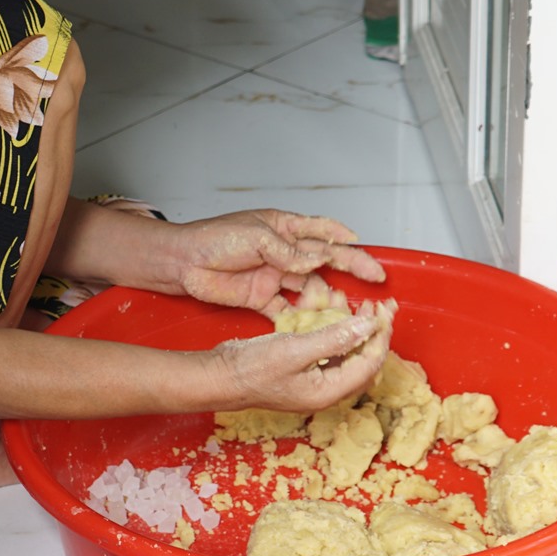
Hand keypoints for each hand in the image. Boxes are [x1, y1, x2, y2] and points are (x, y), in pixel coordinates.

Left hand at [170, 211, 385, 316]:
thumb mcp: (256, 237)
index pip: (324, 233)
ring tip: (345, 309)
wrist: (182, 262)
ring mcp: (274, 275)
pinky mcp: (261, 297)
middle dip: (349, 270)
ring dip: (327, 297)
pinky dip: (301, 318)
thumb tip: (316, 261)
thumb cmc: (214, 238)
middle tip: (374, 281)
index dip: (348, 242)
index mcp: (284, 228)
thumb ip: (287, 251)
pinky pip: (287, 309)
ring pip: (309, 287)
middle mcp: (283, 252)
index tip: (368, 251)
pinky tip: (316, 327)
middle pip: (323, 262)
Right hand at [213, 300, 394, 412]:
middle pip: (362, 358)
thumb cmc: (251, 370)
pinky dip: (331, 329)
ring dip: (350, 326)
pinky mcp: (301, 368)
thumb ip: (335, 337)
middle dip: (372, 330)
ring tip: (351, 302)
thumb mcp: (296, 350)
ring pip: (344, 351)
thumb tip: (369, 325)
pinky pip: (326, 348)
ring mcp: (313, 379)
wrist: (219, 376)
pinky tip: (327, 310)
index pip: (369, 362)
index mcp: (329, 391)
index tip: (385, 310)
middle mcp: (325, 389)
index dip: (380, 334)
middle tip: (380, 305)